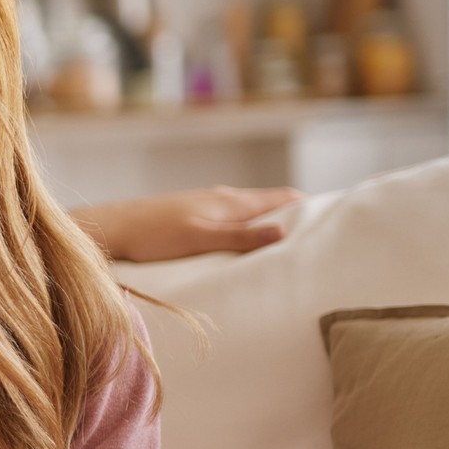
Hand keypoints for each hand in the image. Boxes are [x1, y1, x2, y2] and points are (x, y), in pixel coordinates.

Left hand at [73, 186, 302, 262]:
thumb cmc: (153, 234)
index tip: (335, 222)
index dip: (311, 208)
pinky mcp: (194, 218)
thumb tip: (285, 231)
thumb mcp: (201, 238)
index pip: (285, 199)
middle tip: (321, 242)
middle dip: (296, 220)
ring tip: (291, 250)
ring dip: (271, 227)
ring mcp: (209, 208)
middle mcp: (225, 199)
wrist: (113, 228)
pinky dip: (249, 232)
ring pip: (252, 214)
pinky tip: (248, 249)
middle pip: (272, 206)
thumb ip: (240, 236)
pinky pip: (233, 222)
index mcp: (233, 202)